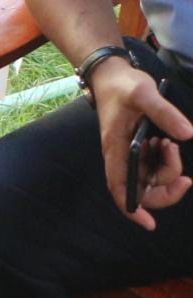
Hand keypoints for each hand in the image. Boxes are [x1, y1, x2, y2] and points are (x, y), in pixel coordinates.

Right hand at [93, 57, 192, 229]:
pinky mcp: (138, 147)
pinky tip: (170, 144)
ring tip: (173, 145)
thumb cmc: (122, 85)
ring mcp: (130, 153)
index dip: (132, 208)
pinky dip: (167, 163)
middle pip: (141, 190)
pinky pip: (154, 167)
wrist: (112, 74)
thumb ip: (164, 113)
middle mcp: (122, 156)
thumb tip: (188, 134)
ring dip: (169, 171)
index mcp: (116, 148)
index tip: (150, 223)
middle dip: (167, 189)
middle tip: (186, 178)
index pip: (118, 187)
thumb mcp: (143, 93)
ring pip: (152, 179)